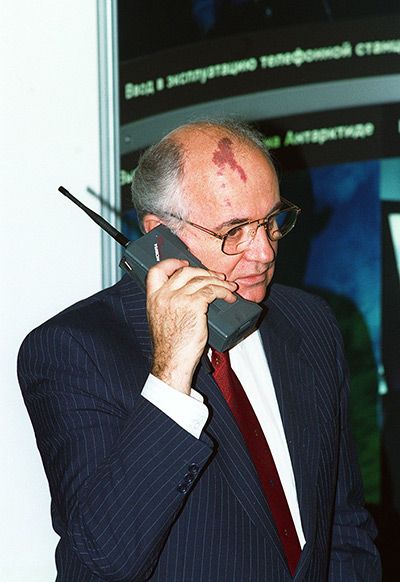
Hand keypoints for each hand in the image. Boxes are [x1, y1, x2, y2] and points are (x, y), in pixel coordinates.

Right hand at [146, 259, 236, 393]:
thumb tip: (188, 297)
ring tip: (228, 288)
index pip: (156, 271)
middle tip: (215, 276)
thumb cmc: (170, 348)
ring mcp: (178, 298)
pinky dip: (223, 292)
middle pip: (185, 271)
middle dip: (204, 271)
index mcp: (152, 298)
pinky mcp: (193, 304)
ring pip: (202, 280)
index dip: (171, 263)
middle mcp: (163, 295)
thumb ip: (169, 305)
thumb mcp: (161, 320)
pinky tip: (228, 297)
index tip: (183, 263)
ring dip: (219, 282)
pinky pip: (212, 291)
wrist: (172, 361)